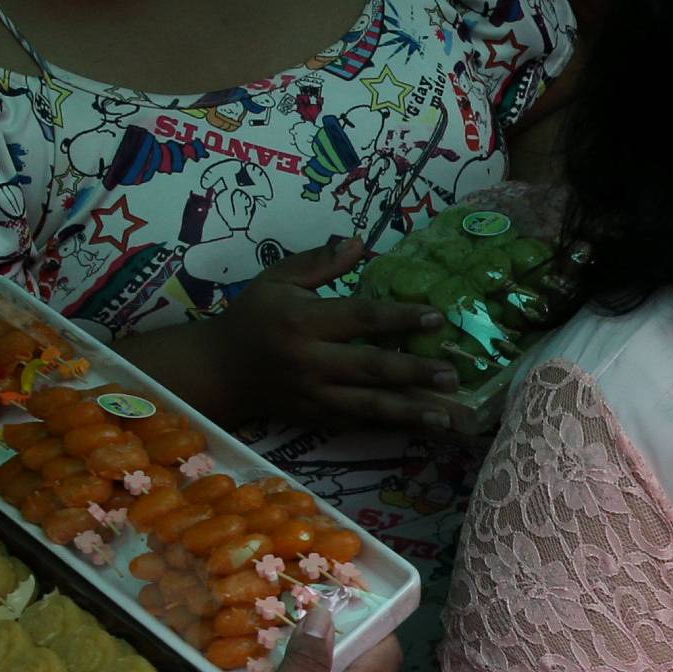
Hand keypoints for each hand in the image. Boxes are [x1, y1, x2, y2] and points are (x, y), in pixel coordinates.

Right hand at [207, 238, 460, 432]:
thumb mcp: (277, 279)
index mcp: (303, 321)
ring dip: (411, 413)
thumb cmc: (254, 317)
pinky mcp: (316, 418)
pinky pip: (358, 424)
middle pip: (370, 368)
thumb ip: (318, 263)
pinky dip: (390, 427)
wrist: (220, 370)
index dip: (400, 318)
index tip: (436, 317)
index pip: (360, 318)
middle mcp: (310, 362)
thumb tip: (360, 243)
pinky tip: (421, 429)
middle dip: (414, 373)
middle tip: (452, 375)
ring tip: (448, 418)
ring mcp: (314, 395)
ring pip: (369, 406)